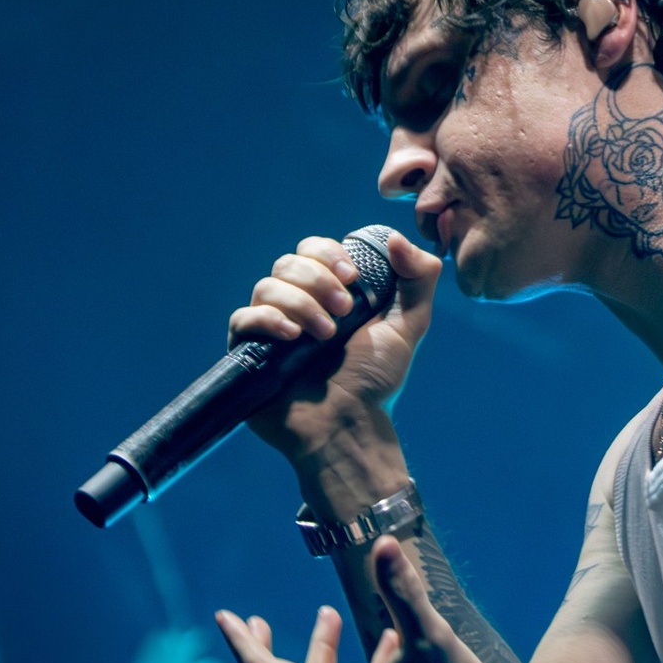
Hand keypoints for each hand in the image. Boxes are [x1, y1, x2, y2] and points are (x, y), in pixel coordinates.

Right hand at [228, 231, 441, 459]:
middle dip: (319, 279)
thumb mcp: (410, 325)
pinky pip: (243, 317)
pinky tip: (292, 336)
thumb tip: (397, 238)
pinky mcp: (248, 350)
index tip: (353, 276)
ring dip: (301, 303)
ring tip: (326, 335)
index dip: (330, 254)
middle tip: (345, 311)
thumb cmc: (376, 380)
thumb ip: (419, 278)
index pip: (315, 249)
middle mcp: (297, 304)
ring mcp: (271, 327)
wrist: (349, 424)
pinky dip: (268, 319)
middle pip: (289, 262)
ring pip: (267, 286)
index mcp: (330, 293)